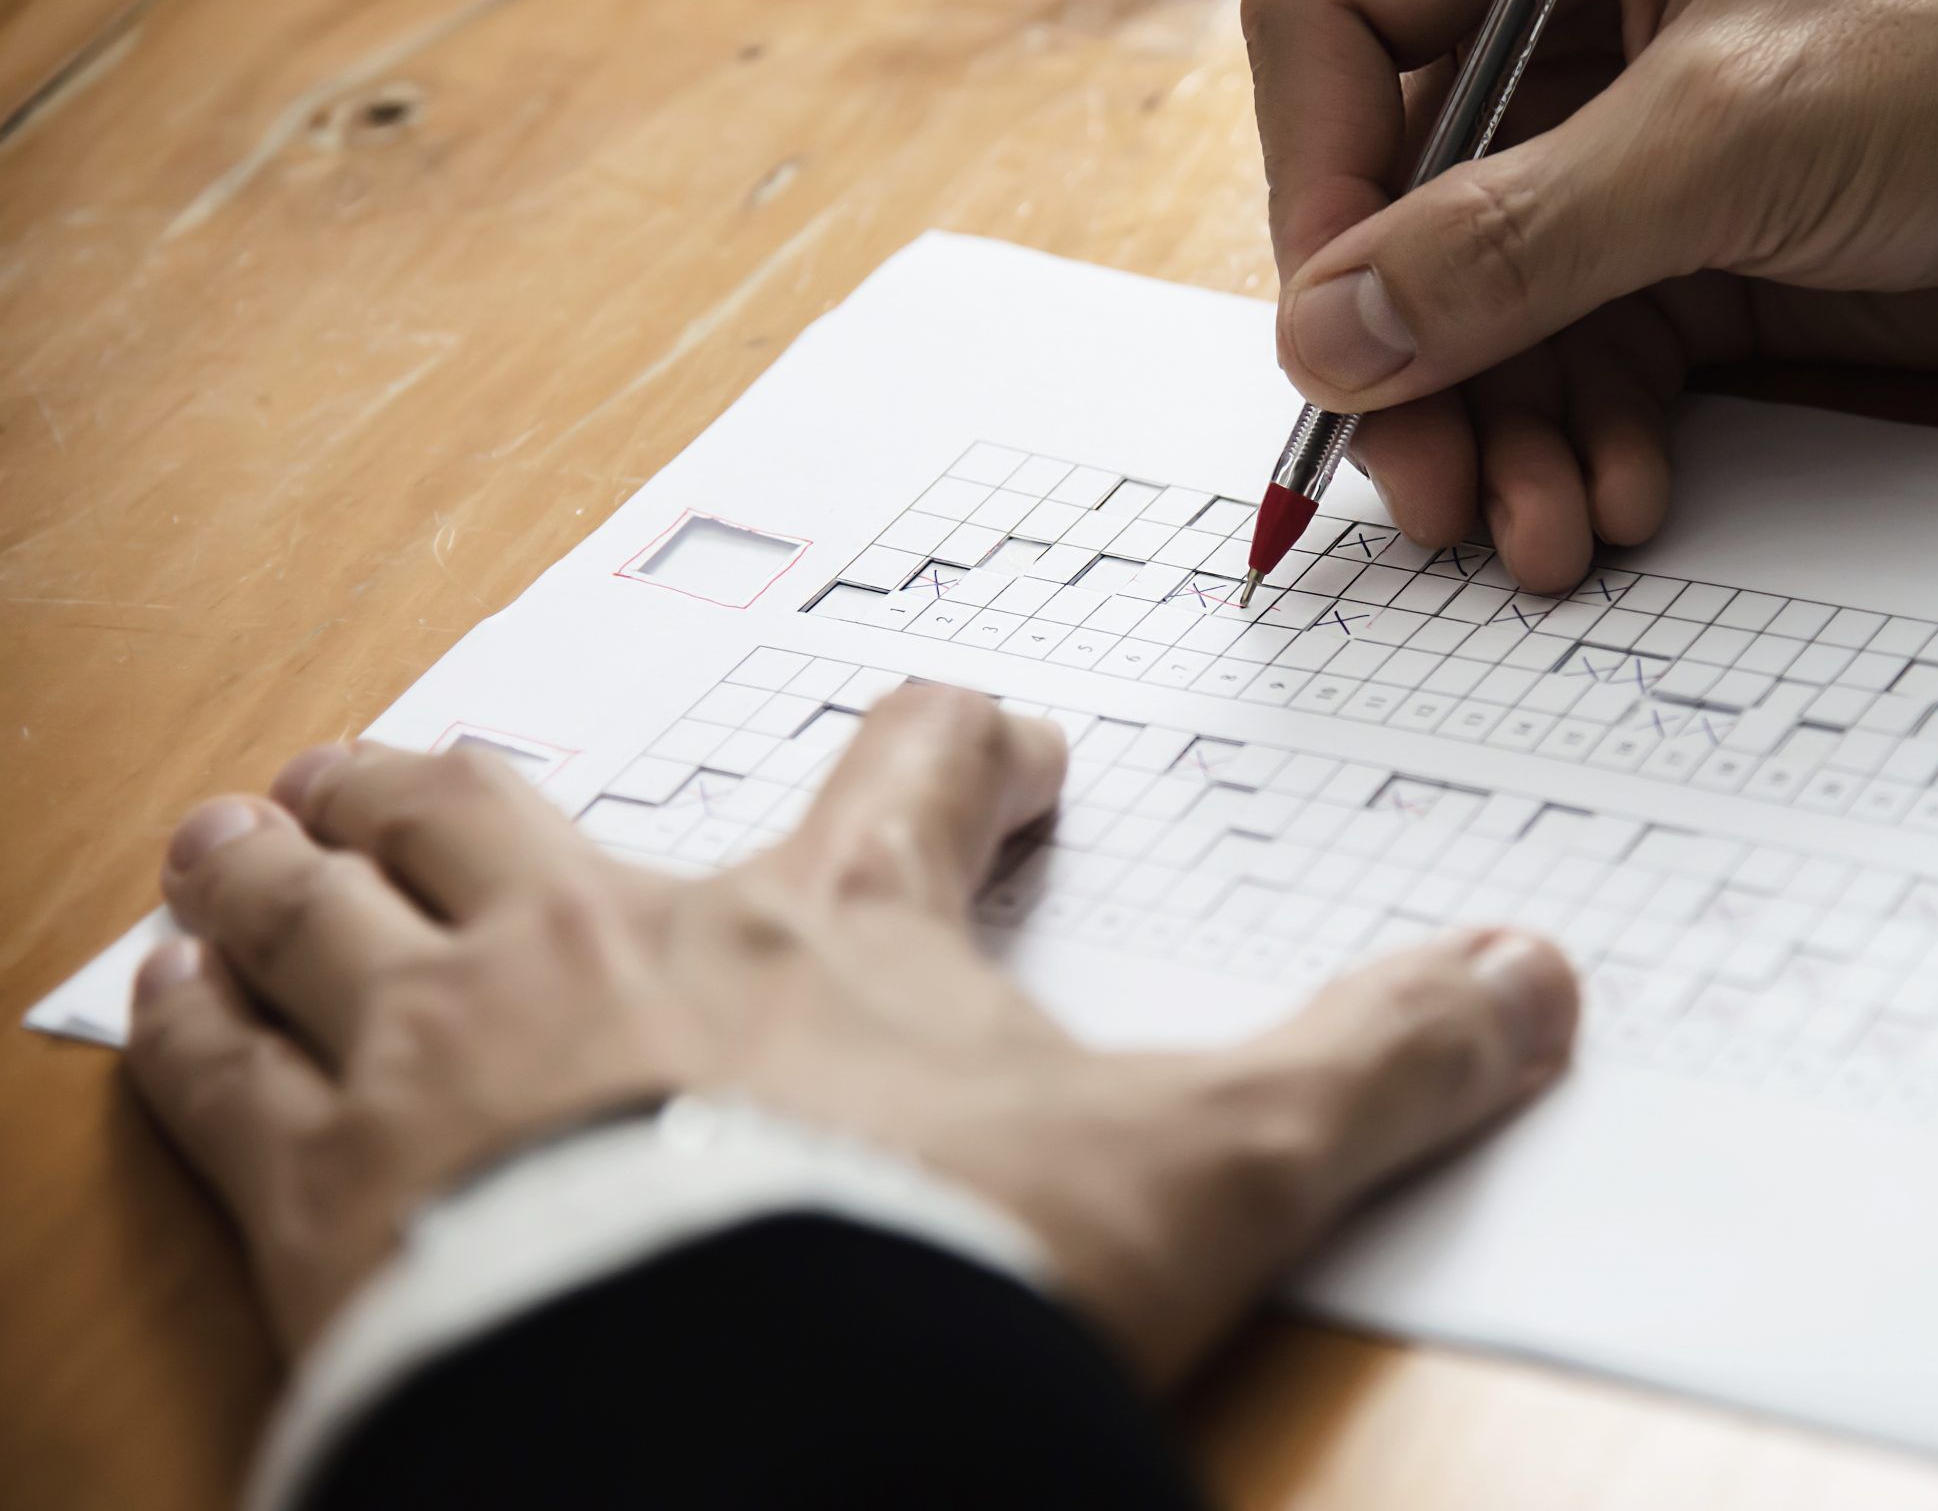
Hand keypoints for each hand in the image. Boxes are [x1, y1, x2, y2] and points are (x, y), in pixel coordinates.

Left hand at [124, 685, 1577, 1380]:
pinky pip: (219, 1057)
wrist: (734, 1418)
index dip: (966, 742)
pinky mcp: (330, 1179)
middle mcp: (625, 942)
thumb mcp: (1208, 1167)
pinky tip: (175, 996)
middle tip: (446, 766)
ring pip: (328, 886)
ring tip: (261, 821)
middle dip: (475, 774)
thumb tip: (1539, 977)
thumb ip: (1378, 1064)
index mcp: (834, 925)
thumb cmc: (942, 1267)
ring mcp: (456, 1042)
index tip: (995, 745)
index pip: (917, 765)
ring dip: (292, 851)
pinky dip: (195, 1017)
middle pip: (519, 792)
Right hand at [1244, 0, 1937, 590]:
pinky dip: (1576, 441)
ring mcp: (1605, 146)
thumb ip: (1516, 239)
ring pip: (1468, 306)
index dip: (1316, 178)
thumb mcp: (1729, 138)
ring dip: (1492, 432)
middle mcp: (1555, 17)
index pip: (1335, 22)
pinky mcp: (1665, 252)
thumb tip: (1329, 336)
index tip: (1344, 323)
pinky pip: (1563, 361)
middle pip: (1387, 197)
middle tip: (1424, 486)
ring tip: (1537, 533)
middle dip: (1409, 356)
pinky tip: (1618, 497)